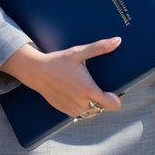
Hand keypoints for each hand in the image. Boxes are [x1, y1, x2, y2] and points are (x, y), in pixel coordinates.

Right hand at [3, 40, 123, 119]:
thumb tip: (118, 41)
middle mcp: (81, 102)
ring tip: (88, 89)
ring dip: (93, 104)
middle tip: (99, 86)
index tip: (116, 92)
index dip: (116, 100)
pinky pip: (80, 113)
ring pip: (92, 112)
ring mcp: (72, 109)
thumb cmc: (58, 61)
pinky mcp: (65, 111)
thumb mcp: (78, 52)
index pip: (111, 104)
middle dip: (104, 99)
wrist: (37, 72)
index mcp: (87, 89)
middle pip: (102, 107)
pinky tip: (79, 94)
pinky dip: (83, 106)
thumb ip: (99, 47)